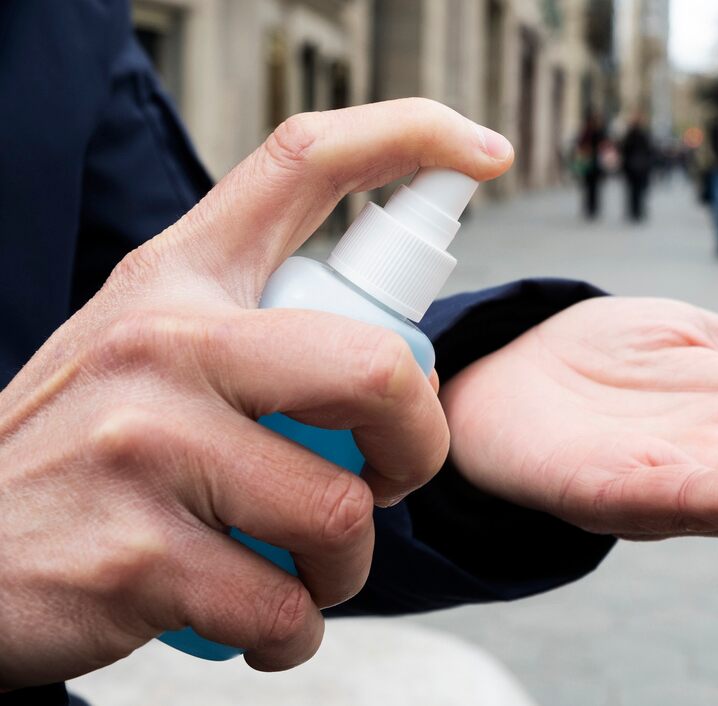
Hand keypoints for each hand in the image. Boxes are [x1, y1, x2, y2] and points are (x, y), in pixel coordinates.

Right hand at [0, 99, 512, 687]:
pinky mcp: (133, 555)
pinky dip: (294, 632)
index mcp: (177, 278)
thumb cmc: (84, 456)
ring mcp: (143, 444)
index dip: (411, 135)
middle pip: (376, 367)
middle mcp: (161, 340)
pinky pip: (283, 606)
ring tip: (299, 570)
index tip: (486, 152)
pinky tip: (260, 623)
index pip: (305, 161)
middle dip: (419, 447)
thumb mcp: (144, 351)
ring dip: (344, 567)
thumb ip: (249, 328)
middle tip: (389, 483)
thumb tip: (394, 354)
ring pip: (340, 511)